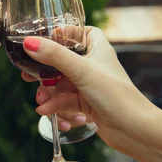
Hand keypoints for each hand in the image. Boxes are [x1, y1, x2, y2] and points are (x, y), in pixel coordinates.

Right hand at [21, 26, 153, 149]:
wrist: (134, 130)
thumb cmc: (115, 95)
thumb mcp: (82, 70)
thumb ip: (54, 56)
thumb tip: (29, 43)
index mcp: (98, 49)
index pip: (81, 32)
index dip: (64, 33)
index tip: (45, 38)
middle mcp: (93, 65)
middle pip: (63, 60)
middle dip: (45, 70)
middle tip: (27, 75)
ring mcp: (89, 86)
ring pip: (61, 83)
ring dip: (48, 92)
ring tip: (40, 100)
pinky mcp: (87, 104)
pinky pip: (65, 101)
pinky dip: (56, 106)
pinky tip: (47, 112)